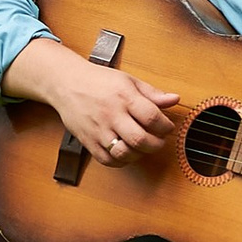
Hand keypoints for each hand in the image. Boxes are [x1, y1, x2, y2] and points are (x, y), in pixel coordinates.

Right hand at [7, 35, 177, 167]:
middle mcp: (111, 115)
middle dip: (156, 144)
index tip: (167, 127)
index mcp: (124, 97)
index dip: (165, 126)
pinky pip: (108, 160)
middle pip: (140, 139)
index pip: (152, 117)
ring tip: (143, 146)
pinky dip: (121, 160)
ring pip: (124, 153)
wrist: (66, 83)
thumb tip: (174, 99)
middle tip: (159, 140)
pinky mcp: (88, 141)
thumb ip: (152, 93)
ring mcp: (99, 130)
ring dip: (139, 154)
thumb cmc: (98, 81)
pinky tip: (127, 151)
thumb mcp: (128, 81)